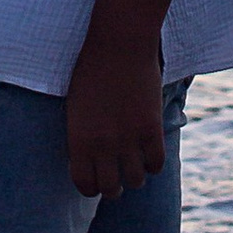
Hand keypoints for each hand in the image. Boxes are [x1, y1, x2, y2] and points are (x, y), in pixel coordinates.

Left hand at [65, 23, 165, 198]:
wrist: (118, 44)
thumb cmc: (92, 69)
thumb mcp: (76, 106)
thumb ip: (82, 135)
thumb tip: (91, 158)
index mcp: (78, 139)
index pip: (84, 183)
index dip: (90, 188)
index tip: (95, 183)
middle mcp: (102, 144)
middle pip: (110, 188)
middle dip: (113, 189)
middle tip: (116, 182)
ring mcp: (128, 138)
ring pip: (136, 180)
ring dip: (135, 177)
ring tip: (134, 168)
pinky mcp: (151, 128)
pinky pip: (156, 164)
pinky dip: (154, 165)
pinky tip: (150, 155)